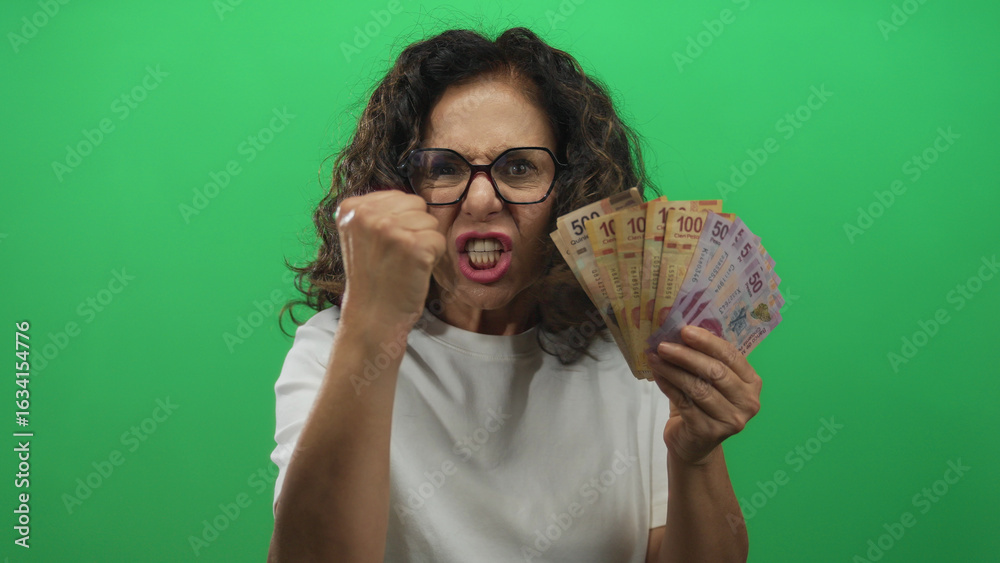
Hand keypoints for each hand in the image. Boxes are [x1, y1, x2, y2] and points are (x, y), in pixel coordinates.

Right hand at [335, 190, 445, 326]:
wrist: (372, 317)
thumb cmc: (373, 278)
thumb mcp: (362, 235)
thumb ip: (378, 210)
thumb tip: (412, 193)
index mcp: (351, 207)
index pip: (399, 197)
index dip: (400, 223)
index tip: (384, 247)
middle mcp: (367, 214)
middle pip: (417, 205)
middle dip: (414, 229)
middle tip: (396, 256)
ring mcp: (389, 229)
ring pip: (430, 221)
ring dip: (424, 244)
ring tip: (404, 264)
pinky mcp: (413, 246)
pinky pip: (439, 239)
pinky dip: (433, 258)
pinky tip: (414, 271)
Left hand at [647, 326, 761, 465]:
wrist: (694, 444)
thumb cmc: (701, 405)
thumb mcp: (708, 380)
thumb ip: (703, 358)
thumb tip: (678, 329)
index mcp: (752, 382)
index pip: (731, 355)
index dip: (707, 341)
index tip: (684, 330)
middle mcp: (747, 402)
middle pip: (715, 372)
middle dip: (686, 355)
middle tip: (663, 344)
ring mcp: (731, 420)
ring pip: (698, 388)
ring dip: (673, 370)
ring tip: (655, 357)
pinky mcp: (710, 432)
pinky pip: (685, 403)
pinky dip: (668, 386)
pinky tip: (657, 375)